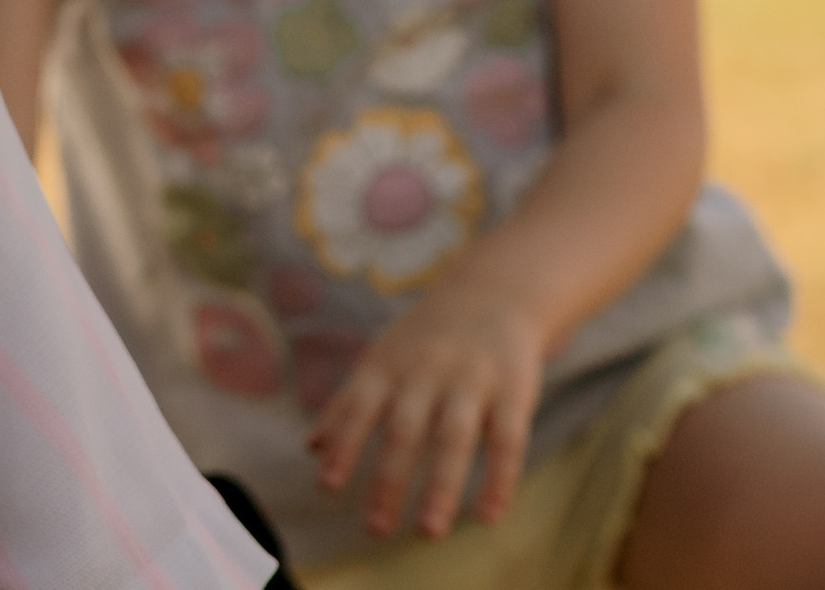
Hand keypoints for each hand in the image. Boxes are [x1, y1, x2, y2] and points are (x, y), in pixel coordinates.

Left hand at [308, 278, 544, 539]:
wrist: (492, 291)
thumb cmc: (424, 337)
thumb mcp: (381, 358)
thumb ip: (348, 403)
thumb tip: (311, 447)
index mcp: (388, 364)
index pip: (359, 407)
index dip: (344, 445)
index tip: (327, 486)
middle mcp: (426, 371)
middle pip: (404, 429)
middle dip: (388, 479)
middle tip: (374, 528)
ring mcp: (471, 380)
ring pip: (454, 437)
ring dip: (441, 487)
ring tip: (428, 532)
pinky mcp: (513, 391)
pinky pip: (508, 440)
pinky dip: (499, 480)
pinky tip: (489, 518)